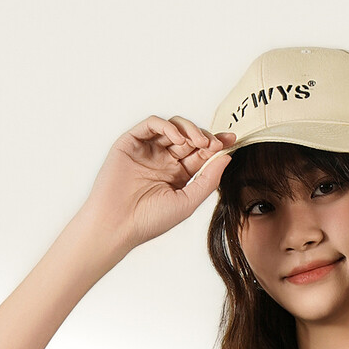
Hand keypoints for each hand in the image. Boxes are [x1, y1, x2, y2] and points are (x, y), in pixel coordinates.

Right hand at [73, 115, 236, 255]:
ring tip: (198, 142)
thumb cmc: (149, 220)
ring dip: (189, 130)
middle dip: (205, 136)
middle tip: (215, 143)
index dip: (216, 145)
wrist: (117, 224)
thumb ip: (208, 180)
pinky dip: (166, 126)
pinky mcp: (131, 143)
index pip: (200, 154)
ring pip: (172, 128)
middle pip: (189, 138)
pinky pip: (151, 124)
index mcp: (177, 176)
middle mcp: (163, 161)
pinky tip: (178, 139)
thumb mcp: (188, 201)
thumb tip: (226, 157)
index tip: (231, 140)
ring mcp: (147, 151)